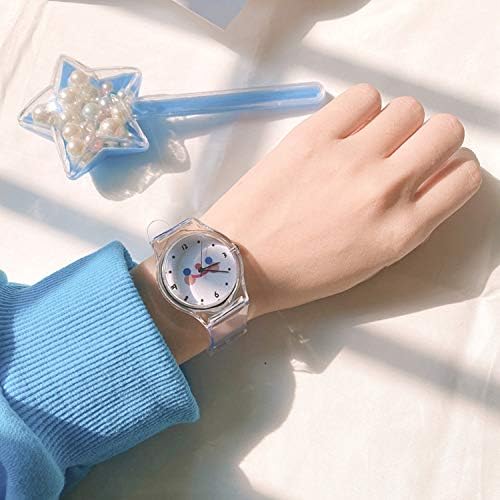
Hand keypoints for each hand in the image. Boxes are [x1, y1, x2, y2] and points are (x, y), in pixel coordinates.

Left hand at [203, 84, 481, 319]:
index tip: (435, 170)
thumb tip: (426, 178)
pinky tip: (344, 129)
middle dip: (433, 138)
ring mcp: (349, 158)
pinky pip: (363, 96)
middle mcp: (385, 189)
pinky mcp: (313, 136)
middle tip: (406, 150)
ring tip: (368, 141)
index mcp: (402, 231)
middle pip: (446, 130)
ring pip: (408, 108)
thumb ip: (407, 220)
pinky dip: (362, 107)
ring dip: (396, 122)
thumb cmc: (302, 272)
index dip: (453, 168)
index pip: (463, 176)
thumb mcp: (370, 261)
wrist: (241, 263)